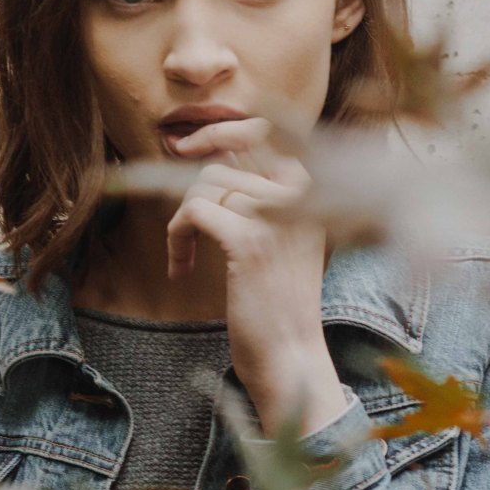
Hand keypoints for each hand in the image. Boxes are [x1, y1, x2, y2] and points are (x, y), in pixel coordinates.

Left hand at [167, 117, 347, 436]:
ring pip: (205, 187)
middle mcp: (301, 197)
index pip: (268, 131)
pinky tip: (180, 269)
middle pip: (224, 163)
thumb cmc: (280, 305)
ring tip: (184, 256)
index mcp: (314, 194)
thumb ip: (260, 196)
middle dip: (191, 187)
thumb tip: (214, 154)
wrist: (291, 359)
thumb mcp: (281, 239)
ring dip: (182, 221)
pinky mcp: (249, 242)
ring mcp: (276, 217)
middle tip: (179, 218)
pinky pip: (193, 211)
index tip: (189, 146)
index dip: (223, 130)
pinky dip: (176, 236)